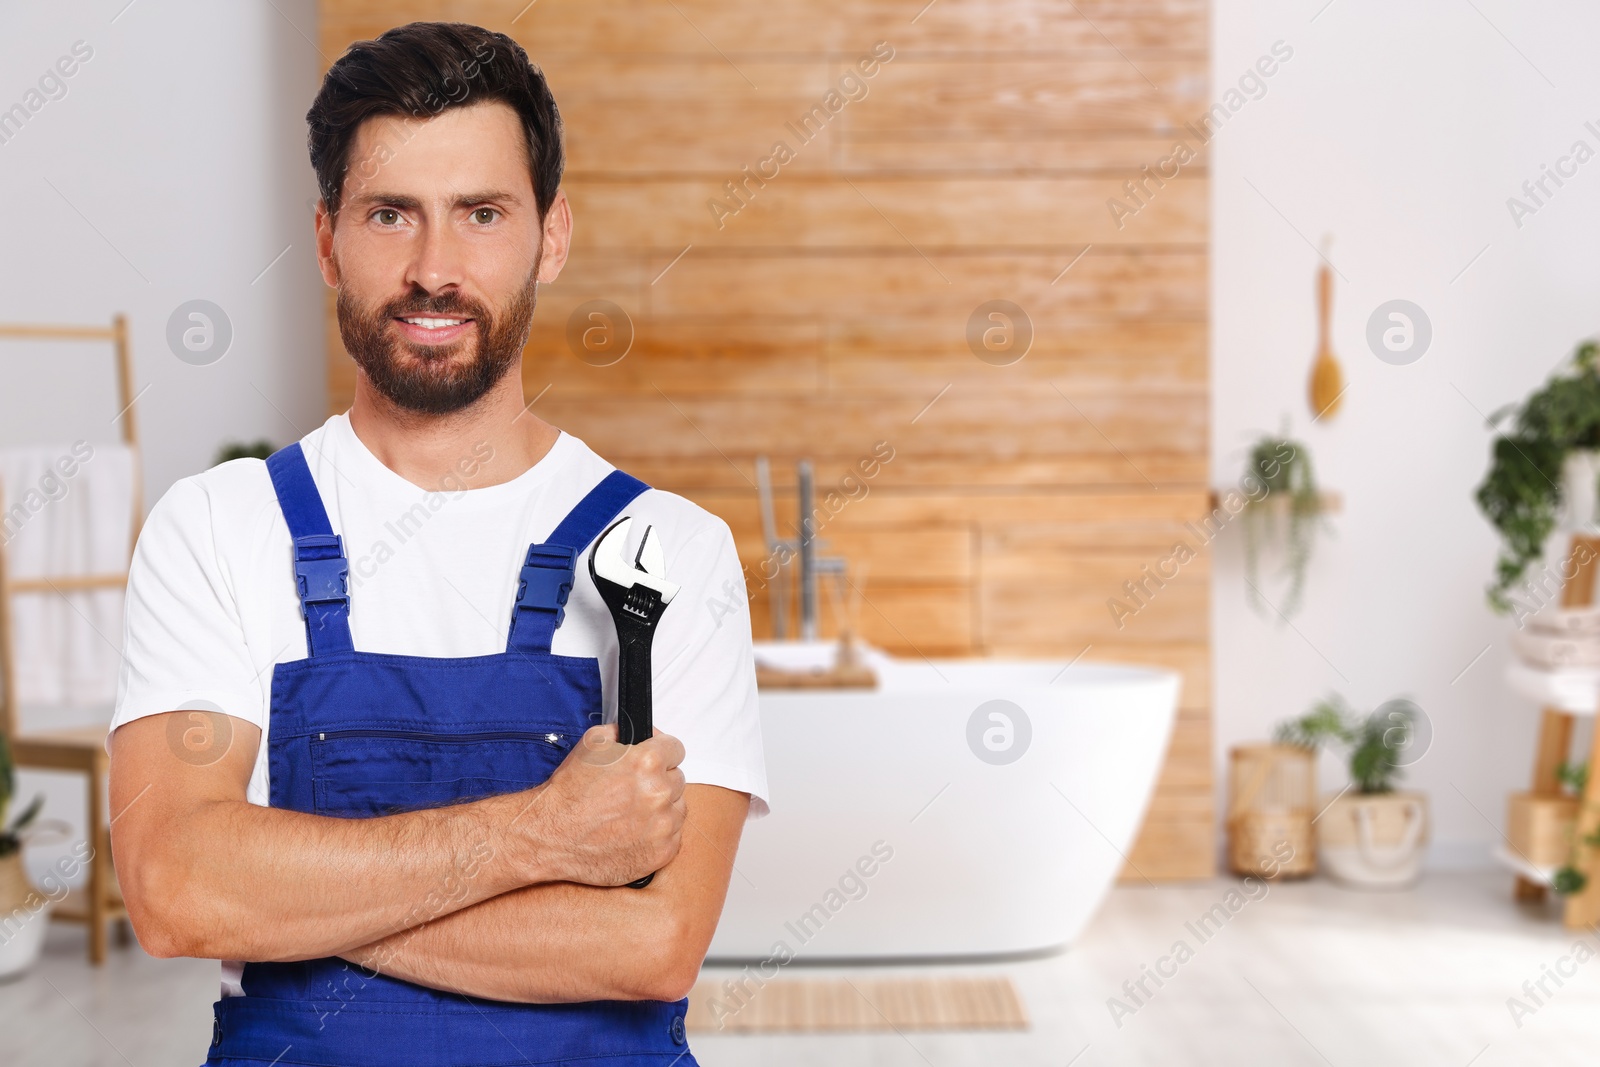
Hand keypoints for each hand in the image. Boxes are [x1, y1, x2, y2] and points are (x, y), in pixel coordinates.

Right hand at [517, 724, 686, 885]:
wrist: (551, 836)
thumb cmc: (569, 793)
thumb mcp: (592, 743)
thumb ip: (624, 733)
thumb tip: (643, 734)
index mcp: (648, 762)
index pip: (676, 748)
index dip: (663, 752)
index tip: (656, 759)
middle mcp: (660, 793)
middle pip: (677, 778)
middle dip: (659, 780)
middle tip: (634, 789)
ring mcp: (663, 826)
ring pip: (678, 808)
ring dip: (662, 807)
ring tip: (633, 812)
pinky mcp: (661, 852)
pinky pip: (674, 836)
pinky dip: (659, 834)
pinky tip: (635, 831)